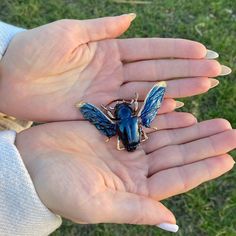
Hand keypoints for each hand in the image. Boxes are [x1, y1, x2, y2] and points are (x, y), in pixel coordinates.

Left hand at [0, 14, 224, 121]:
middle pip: (156, 72)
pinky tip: (176, 108)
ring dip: (178, 90)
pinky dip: (155, 110)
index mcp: (108, 51)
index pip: (149, 50)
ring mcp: (109, 95)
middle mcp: (113, 74)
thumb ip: (102, 27)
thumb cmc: (34, 51)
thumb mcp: (69, 32)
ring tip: (204, 88)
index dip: (176, 50)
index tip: (202, 50)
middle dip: (186, 71)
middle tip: (215, 72)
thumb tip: (131, 17)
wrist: (12, 79)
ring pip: (150, 92)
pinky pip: (133, 111)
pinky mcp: (100, 113)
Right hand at [15, 114, 234, 225]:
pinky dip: (162, 113)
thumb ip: (135, 210)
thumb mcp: (97, 205)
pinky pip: (144, 119)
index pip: (177, 177)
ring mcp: (124, 146)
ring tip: (212, 119)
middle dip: (203, 142)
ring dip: (188, 127)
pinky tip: (180, 107)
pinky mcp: (113, 128)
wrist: (32, 164)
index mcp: (134, 189)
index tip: (229, 157)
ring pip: (164, 135)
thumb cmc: (59, 188)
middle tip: (229, 130)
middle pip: (176, 153)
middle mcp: (134, 167)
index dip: (203, 167)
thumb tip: (171, 221)